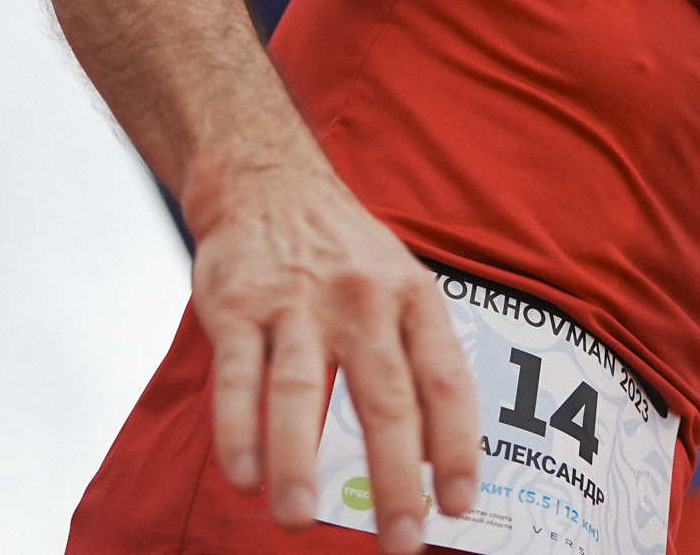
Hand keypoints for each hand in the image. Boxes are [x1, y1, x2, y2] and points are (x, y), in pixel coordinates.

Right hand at [190, 160, 480, 554]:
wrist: (268, 180)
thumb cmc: (344, 252)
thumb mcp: (401, 284)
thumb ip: (419, 357)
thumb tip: (437, 454)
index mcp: (413, 298)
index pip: (446, 381)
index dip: (458, 446)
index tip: (461, 505)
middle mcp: (363, 301)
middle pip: (385, 400)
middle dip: (395, 480)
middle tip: (401, 542)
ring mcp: (297, 304)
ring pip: (302, 392)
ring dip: (301, 463)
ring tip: (298, 521)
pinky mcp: (238, 307)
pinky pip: (238, 378)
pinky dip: (239, 431)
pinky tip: (246, 477)